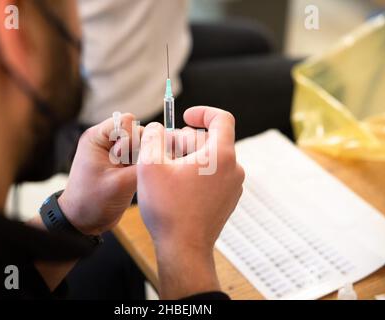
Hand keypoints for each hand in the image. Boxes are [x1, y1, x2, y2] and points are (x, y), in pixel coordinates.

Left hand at [58, 113, 139, 234]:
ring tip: (134, 177)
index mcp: (97, 137)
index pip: (126, 121)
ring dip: (143, 159)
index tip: (124, 158)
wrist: (82, 221)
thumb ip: (142, 167)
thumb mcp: (119, 184)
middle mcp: (107, 141)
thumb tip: (164, 155)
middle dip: (140, 150)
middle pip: (137, 132)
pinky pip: (141, 157)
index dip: (133, 137)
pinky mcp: (123, 164)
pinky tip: (137, 179)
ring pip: (142, 145)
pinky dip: (142, 167)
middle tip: (132, 170)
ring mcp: (116, 153)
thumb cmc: (92, 202)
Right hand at [137, 106, 244, 298]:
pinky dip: (196, 172)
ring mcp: (232, 186)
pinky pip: (214, 176)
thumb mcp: (150, 165)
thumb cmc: (168, 208)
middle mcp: (234, 169)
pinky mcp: (227, 200)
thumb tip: (159, 128)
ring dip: (189, 156)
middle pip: (210, 140)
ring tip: (166, 167)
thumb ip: (154, 137)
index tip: (185, 116)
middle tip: (161, 148)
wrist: (183, 249)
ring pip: (211, 159)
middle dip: (185, 139)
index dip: (203, 112)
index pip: (222, 119)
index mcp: (221, 155)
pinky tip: (176, 184)